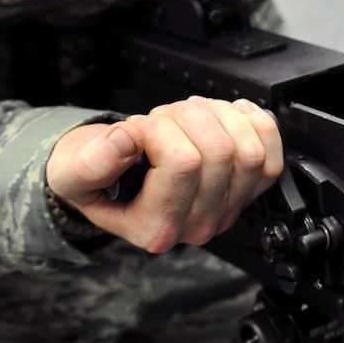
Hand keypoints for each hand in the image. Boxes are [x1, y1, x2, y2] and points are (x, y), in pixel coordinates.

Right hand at [46, 95, 283, 252]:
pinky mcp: (246, 192)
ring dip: (217, 117)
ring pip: (248, 150)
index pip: (182, 164)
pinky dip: (254, 124)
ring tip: (185, 116)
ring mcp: (226, 210)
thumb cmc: (94, 179)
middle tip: (160, 118)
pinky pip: (271, 156)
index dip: (158, 130)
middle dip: (187, 118)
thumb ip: (91, 163)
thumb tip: (124, 142)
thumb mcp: (72, 173)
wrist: (110, 184)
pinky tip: (227, 114)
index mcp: (156, 228)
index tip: (134, 129)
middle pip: (219, 153)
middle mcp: (197, 226)